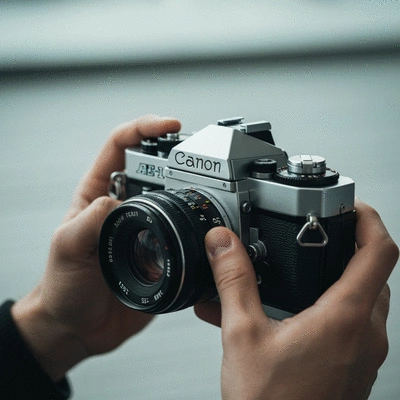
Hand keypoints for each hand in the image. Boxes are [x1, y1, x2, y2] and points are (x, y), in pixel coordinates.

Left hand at [12, 115, 180, 381]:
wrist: (79, 326)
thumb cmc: (63, 286)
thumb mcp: (67, 247)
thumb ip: (90, 220)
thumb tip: (118, 200)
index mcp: (99, 195)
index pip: (121, 147)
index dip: (144, 129)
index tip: (169, 126)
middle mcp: (125, 208)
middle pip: (155, 169)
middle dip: (178, 157)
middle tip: (198, 158)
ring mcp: (145, 229)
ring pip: (173, 201)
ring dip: (190, 193)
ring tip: (208, 188)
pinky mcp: (160, 252)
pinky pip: (182, 235)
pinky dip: (195, 231)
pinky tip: (203, 231)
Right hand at [195, 200, 398, 399]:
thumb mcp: (242, 334)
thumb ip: (233, 280)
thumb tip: (223, 243)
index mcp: (345, 318)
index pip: (380, 252)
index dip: (370, 219)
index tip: (354, 207)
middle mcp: (365, 334)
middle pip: (375, 272)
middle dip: (353, 248)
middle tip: (327, 235)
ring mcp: (364, 354)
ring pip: (366, 298)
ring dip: (342, 279)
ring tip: (307, 272)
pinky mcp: (354, 367)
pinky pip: (355, 324)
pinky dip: (334, 307)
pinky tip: (296, 313)